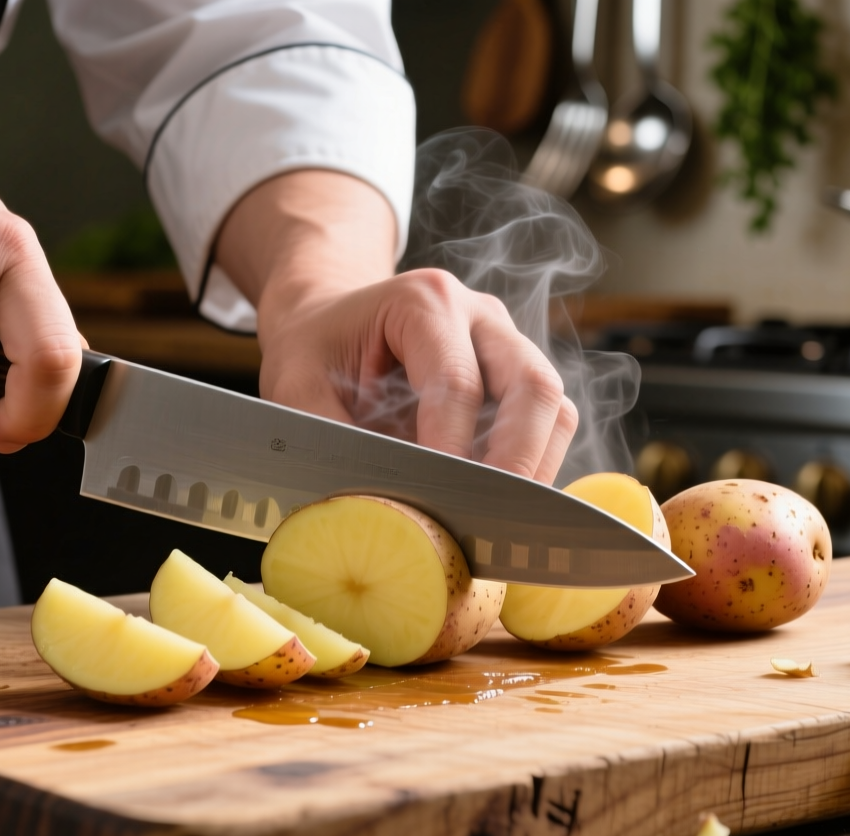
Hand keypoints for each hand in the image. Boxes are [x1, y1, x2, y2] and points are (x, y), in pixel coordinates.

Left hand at [217, 170, 576, 483]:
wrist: (332, 320)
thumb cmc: (315, 348)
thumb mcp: (295, 385)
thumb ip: (327, 438)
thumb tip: (364, 507)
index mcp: (423, 302)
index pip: (458, 382)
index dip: (454, 449)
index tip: (444, 504)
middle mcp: (479, 316)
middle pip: (532, 385)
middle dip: (518, 461)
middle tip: (491, 519)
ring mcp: (507, 345)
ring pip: (553, 406)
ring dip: (535, 467)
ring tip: (499, 520)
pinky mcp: (516, 378)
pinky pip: (549, 423)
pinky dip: (533, 467)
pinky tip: (498, 505)